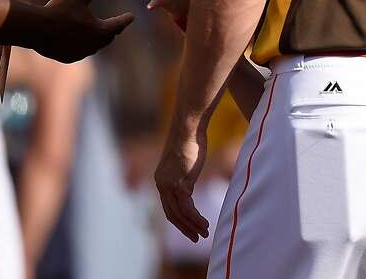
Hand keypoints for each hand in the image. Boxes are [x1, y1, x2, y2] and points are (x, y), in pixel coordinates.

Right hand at [33, 0, 132, 62]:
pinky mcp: (68, 58)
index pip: (119, 24)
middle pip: (109, 37)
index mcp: (100, 31)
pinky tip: (82, 42)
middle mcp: (93, 45)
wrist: (34, 29)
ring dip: (99, 39)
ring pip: (95, 46)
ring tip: (101, 33)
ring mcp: (80, 54)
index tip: (131, 15)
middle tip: (117, 25)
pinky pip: (81, 52)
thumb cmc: (58, 9)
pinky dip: (85, 45)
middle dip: (113, 30)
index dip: (125, 19)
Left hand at [155, 127, 209, 241]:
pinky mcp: (180, 183)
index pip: (168, 207)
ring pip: (180, 214)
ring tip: (204, 234)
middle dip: (184, 228)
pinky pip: (187, 208)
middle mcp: (162, 184)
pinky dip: (196, 219)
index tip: (189, 228)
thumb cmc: (190, 139)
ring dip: (192, 226)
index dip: (179, 220)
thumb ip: (184, 174)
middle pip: (172, 214)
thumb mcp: (185, 160)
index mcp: (161, 180)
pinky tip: (205, 224)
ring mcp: (170, 185)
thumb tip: (189, 180)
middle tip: (196, 238)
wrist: (188, 127)